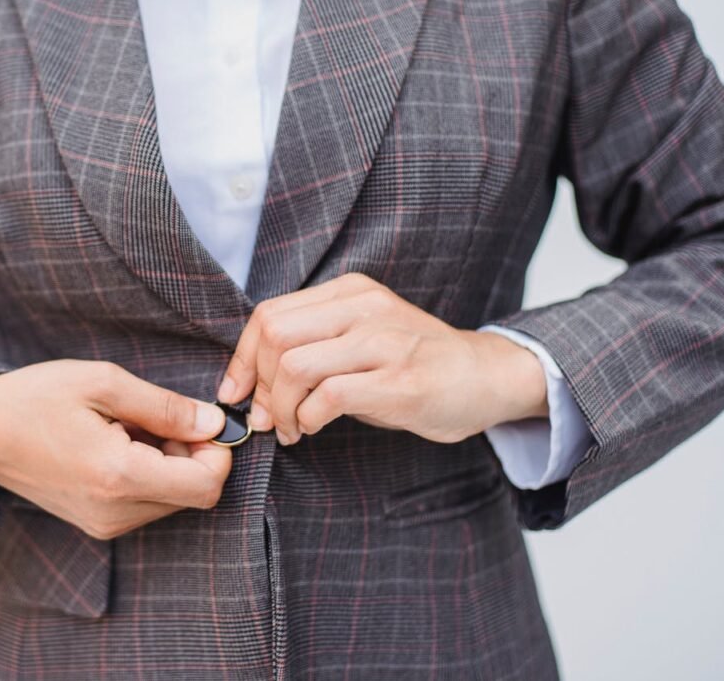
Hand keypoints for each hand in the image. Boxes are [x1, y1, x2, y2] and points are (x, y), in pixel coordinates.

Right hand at [0, 359, 229, 539]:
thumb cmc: (36, 398)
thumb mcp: (104, 383)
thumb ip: (166, 407)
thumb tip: (215, 423)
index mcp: (119, 476)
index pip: (207, 486)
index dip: (218, 452)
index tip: (199, 418)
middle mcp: (115, 513)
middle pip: (194, 494)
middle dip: (193, 454)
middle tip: (157, 416)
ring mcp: (105, 524)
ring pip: (173, 499)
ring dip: (170, 463)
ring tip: (131, 427)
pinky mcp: (97, 524)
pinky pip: (148, 504)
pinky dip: (150, 474)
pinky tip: (120, 444)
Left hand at [216, 272, 547, 445]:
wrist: (487, 376)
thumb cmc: (414, 364)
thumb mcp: (361, 338)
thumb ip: (313, 346)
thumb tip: (251, 386)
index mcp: (349, 292)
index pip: (270, 314)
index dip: (243, 358)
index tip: (236, 392)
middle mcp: (365, 308)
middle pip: (276, 336)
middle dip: (258, 385)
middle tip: (265, 419)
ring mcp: (385, 342)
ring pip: (297, 365)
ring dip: (280, 408)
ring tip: (289, 429)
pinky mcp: (401, 381)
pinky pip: (330, 396)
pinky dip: (308, 419)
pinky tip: (314, 429)